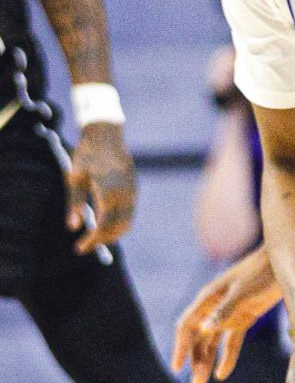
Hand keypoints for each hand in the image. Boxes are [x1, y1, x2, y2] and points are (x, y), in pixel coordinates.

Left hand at [65, 122, 136, 252]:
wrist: (107, 134)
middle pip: (117, 228)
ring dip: (112, 234)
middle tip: (84, 246)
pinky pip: (129, 213)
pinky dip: (118, 224)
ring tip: (94, 237)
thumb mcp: (75, 177)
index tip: (79, 248)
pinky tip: (105, 223)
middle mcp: (124, 194)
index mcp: (108, 191)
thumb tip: (72, 227)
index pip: (103, 225)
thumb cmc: (86, 155)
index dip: (92, 240)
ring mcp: (132, 192)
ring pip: (126, 223)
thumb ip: (74, 203)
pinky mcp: (134, 189)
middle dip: (101, 240)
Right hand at [172, 247, 281, 382]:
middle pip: (198, 339)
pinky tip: (222, 373)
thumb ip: (224, 310)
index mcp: (207, 298)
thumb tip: (206, 330)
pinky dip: (227, 357)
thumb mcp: (242, 291)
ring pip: (212, 342)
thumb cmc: (260, 272)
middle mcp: (213, 307)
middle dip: (195, 361)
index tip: (177, 367)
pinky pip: (231, 342)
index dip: (181, 347)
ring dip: (207, 361)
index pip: (186, 326)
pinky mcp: (244, 318)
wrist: (283, 263)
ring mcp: (228, 314)